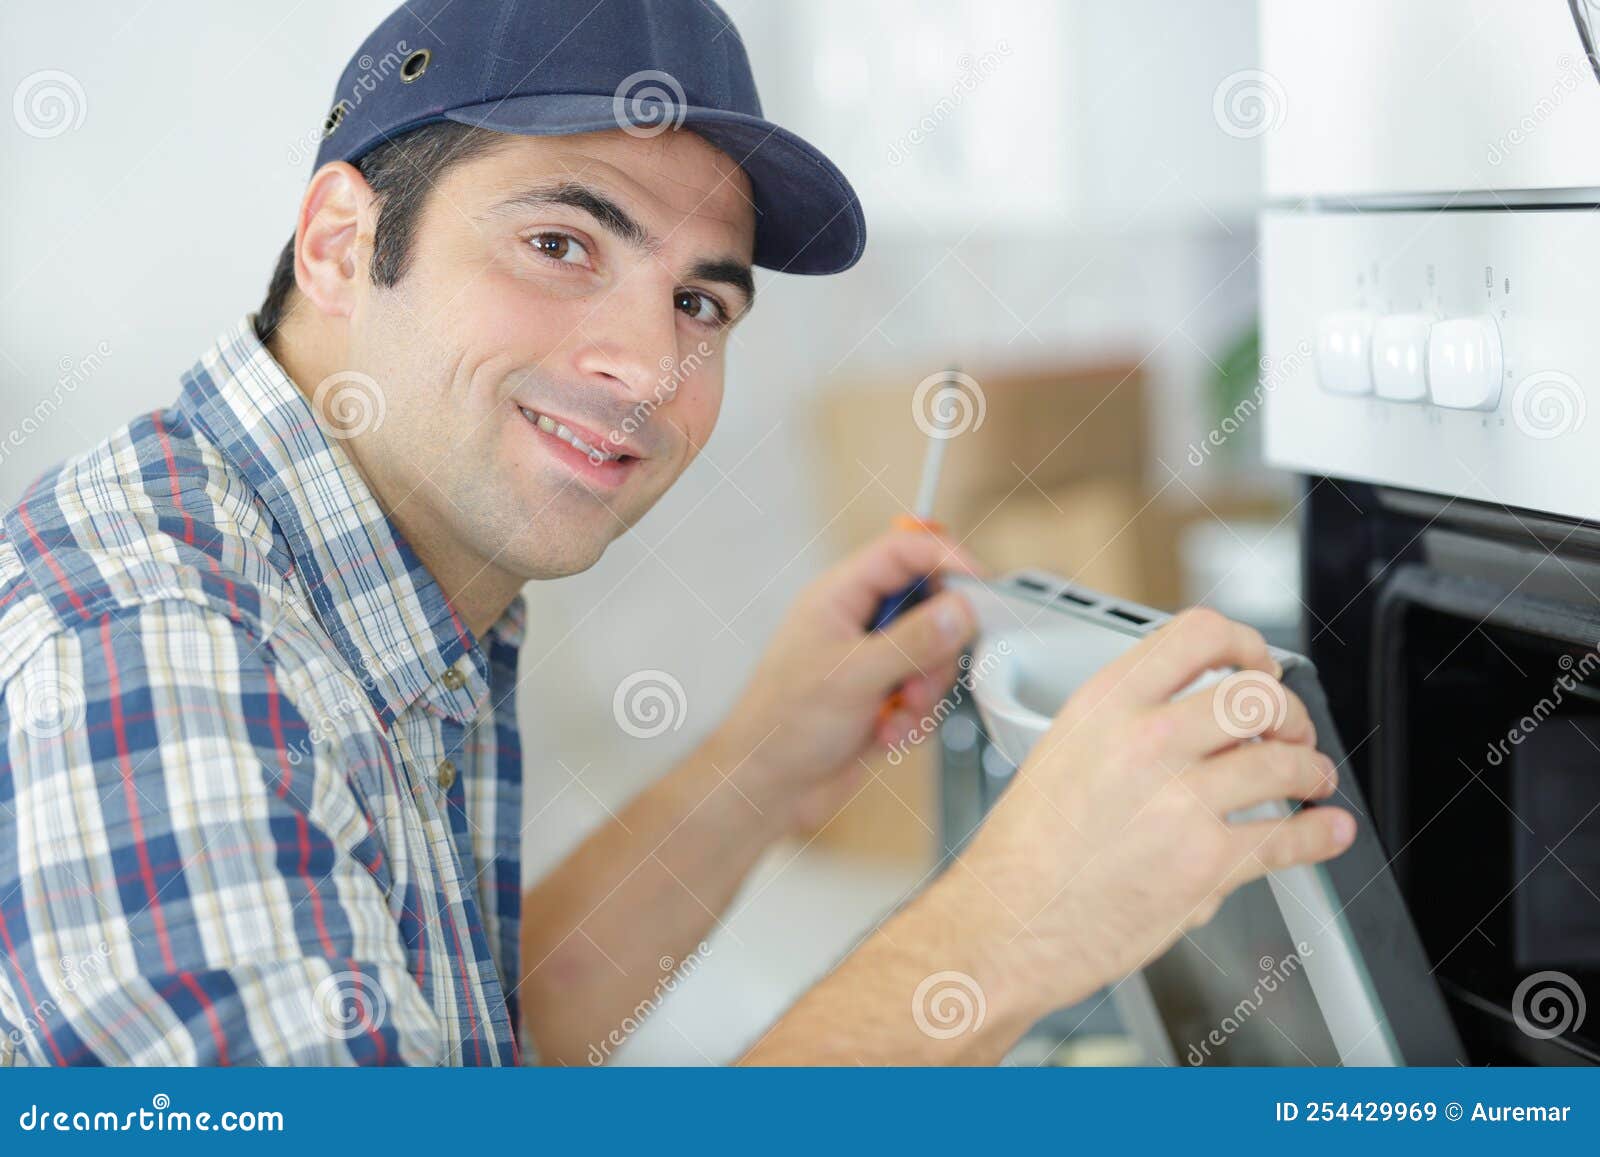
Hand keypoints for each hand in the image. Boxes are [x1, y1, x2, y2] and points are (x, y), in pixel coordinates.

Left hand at [713, 530, 981, 833]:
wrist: (767, 789)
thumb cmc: (781, 725)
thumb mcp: (853, 677)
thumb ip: (912, 642)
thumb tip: (959, 611)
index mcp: (838, 597)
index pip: (903, 552)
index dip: (945, 558)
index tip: (980, 584)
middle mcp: (857, 623)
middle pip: (929, 606)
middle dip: (936, 649)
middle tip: (922, 676)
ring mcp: (872, 661)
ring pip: (933, 656)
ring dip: (924, 692)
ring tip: (896, 715)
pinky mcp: (883, 697)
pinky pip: (925, 694)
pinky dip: (914, 719)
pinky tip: (886, 736)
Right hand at [957, 607, 1354, 1010]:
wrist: (1007, 924)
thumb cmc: (1025, 851)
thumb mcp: (1062, 752)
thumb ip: (1126, 724)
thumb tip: (1192, 717)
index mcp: (1105, 705)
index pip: (1199, 635)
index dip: (1247, 644)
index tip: (1258, 663)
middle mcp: (1145, 742)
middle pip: (1257, 696)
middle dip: (1289, 714)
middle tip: (1290, 733)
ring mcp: (1180, 802)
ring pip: (1283, 764)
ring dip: (1310, 770)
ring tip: (1310, 780)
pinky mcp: (1205, 864)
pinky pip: (1285, 839)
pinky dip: (1318, 835)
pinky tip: (1324, 830)